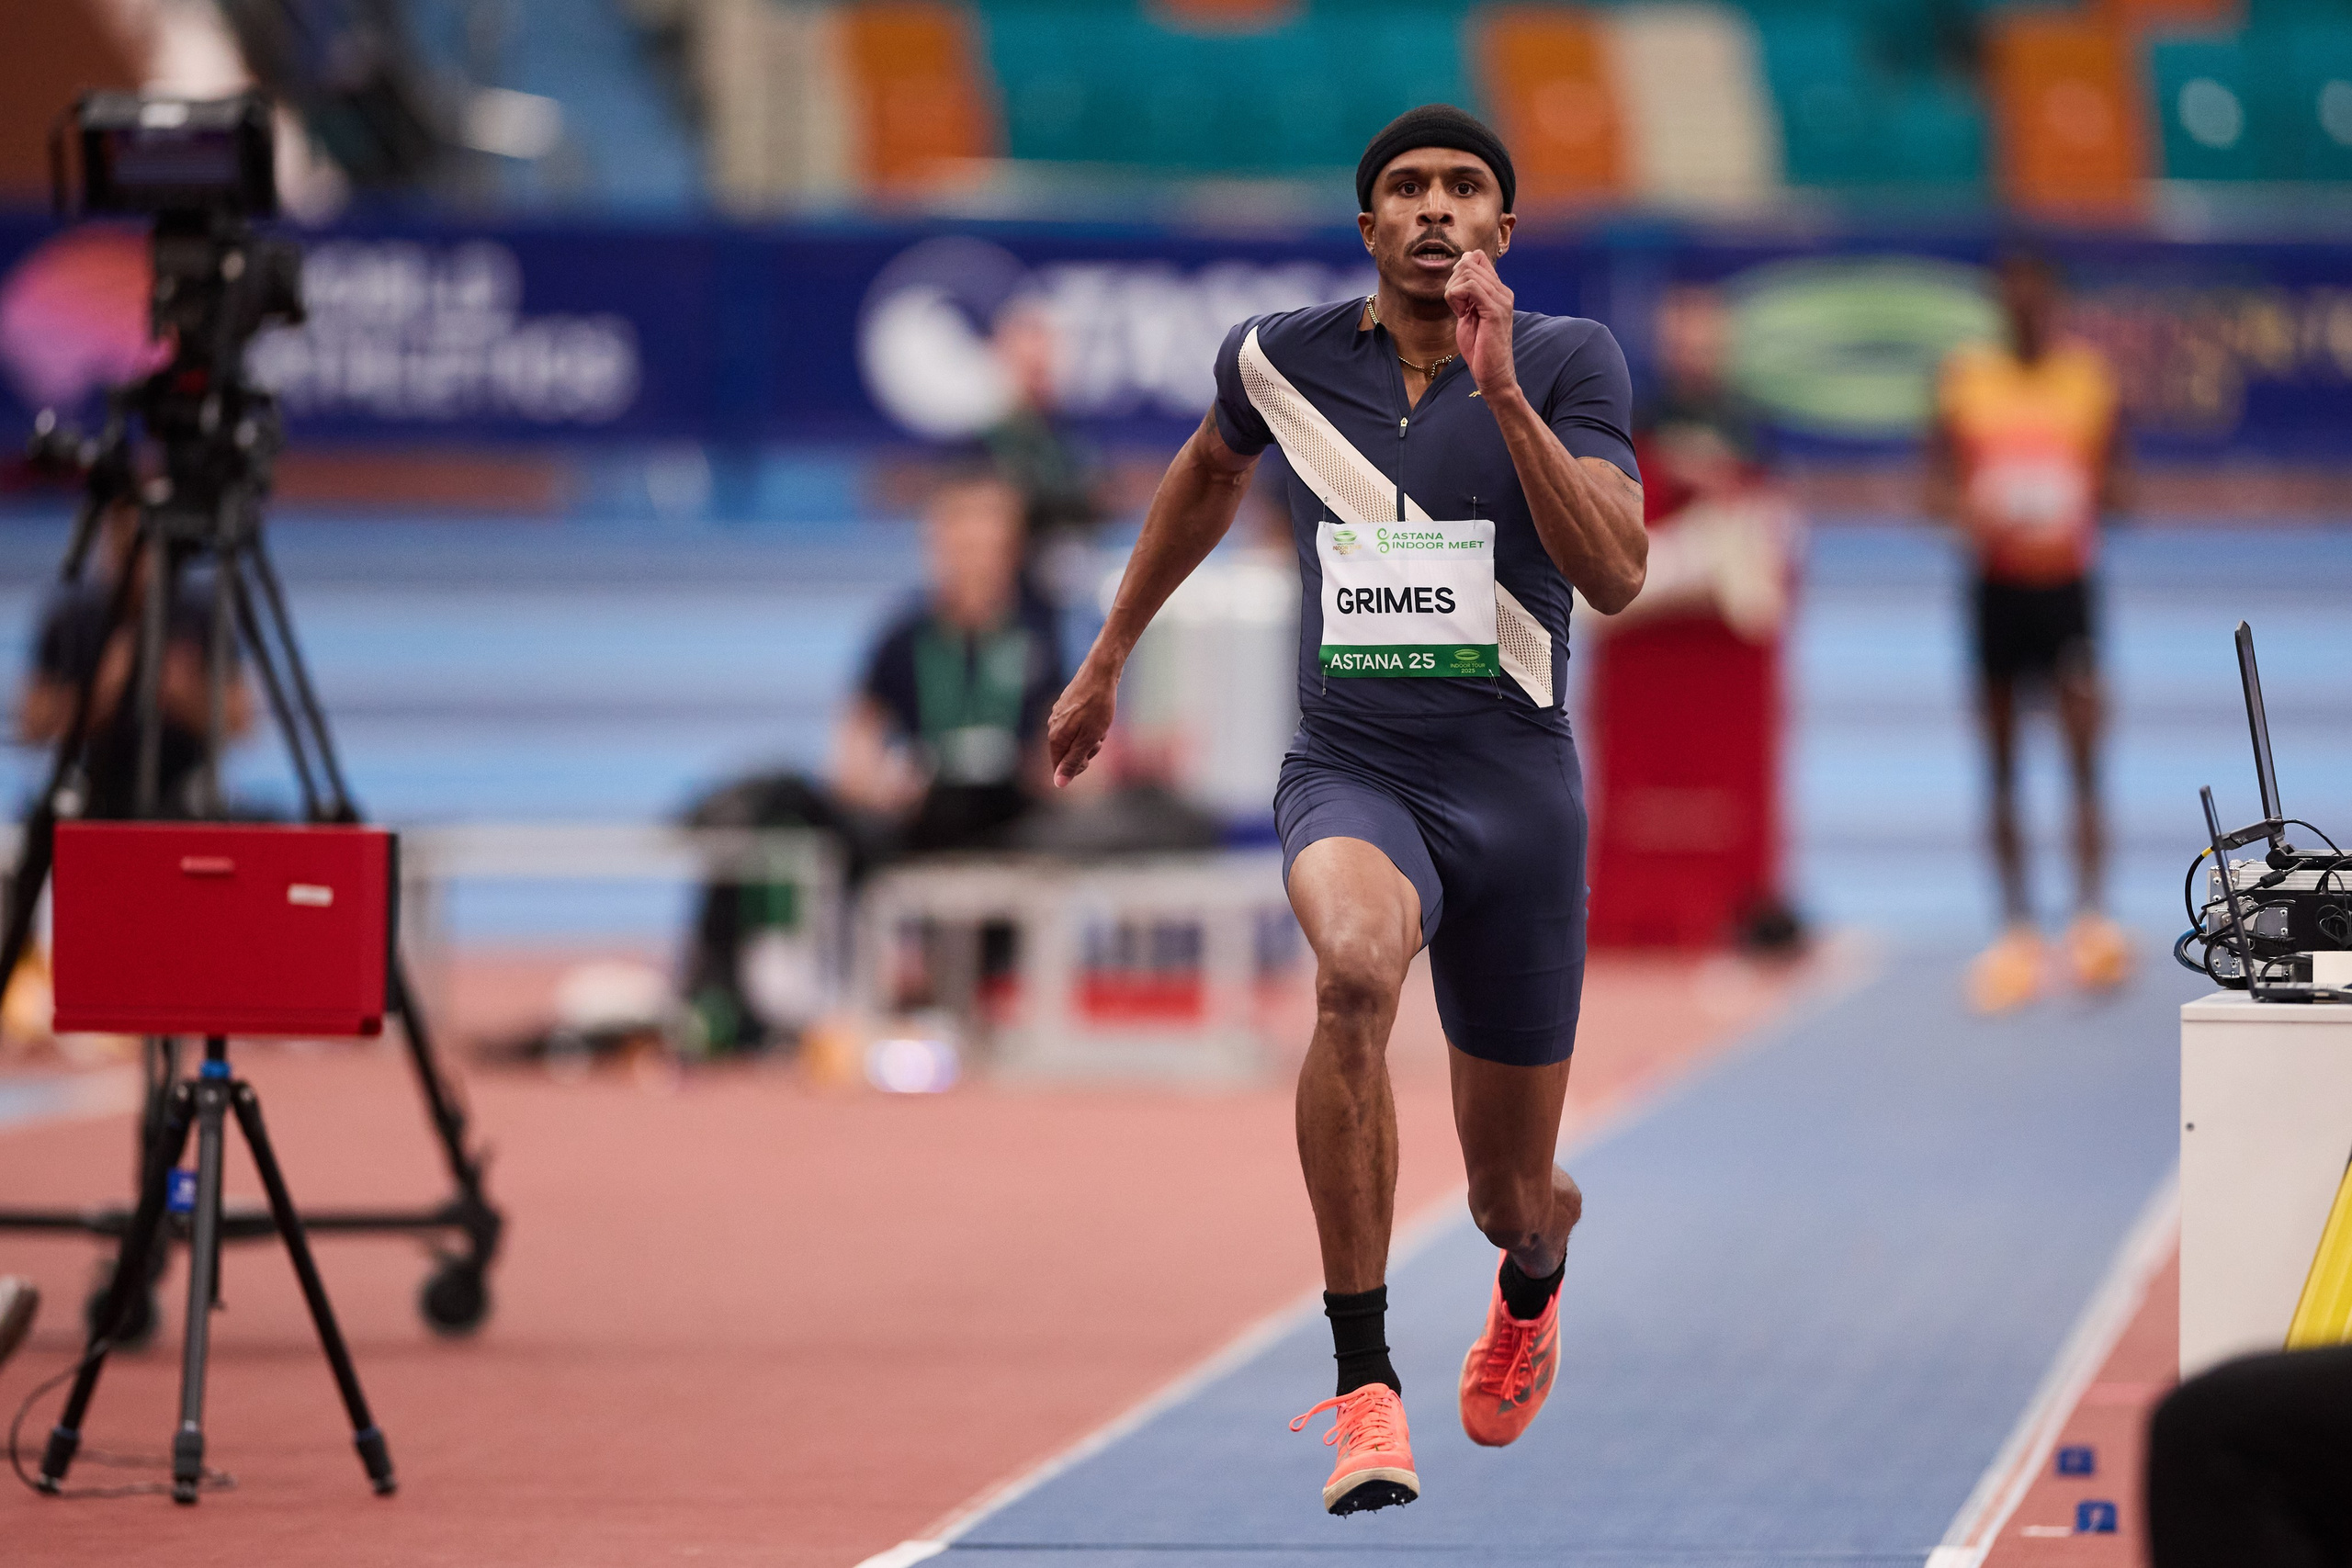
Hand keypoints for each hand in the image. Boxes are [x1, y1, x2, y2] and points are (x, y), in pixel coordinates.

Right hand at [1046, 658, 1118, 787]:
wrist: (1100, 672)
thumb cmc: (1098, 706)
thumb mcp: (1089, 738)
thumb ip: (1072, 761)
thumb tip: (1058, 784)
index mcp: (1056, 737)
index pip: (1060, 766)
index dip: (1078, 766)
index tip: (1091, 754)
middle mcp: (1053, 727)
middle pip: (1069, 753)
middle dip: (1087, 750)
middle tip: (1099, 737)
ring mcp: (1059, 715)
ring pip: (1076, 739)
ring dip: (1091, 737)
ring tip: (1101, 724)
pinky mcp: (1067, 707)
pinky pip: (1078, 726)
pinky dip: (1091, 725)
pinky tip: (1099, 715)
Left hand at [1445, 250, 1517, 399]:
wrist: (1493, 373)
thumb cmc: (1479, 347)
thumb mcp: (1469, 314)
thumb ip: (1466, 292)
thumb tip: (1462, 264)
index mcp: (1498, 290)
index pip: (1478, 257)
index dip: (1460, 269)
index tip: (1457, 292)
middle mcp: (1503, 291)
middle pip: (1470, 262)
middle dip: (1453, 281)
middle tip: (1456, 306)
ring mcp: (1501, 299)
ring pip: (1468, 272)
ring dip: (1454, 290)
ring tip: (1460, 311)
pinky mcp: (1495, 310)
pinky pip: (1470, 286)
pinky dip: (1457, 297)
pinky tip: (1461, 313)